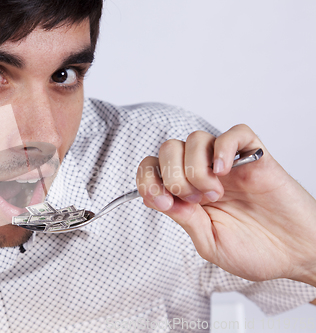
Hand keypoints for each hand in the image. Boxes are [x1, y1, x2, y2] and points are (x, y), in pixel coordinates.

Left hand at [136, 124, 315, 285]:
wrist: (297, 254)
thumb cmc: (257, 251)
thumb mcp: (209, 243)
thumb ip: (184, 219)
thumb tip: (158, 197)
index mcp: (188, 194)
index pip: (153, 169)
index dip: (147, 179)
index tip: (161, 200)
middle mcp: (204, 175)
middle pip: (169, 148)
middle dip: (171, 175)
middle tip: (193, 199)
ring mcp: (229, 165)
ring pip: (196, 138)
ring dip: (196, 168)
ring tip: (215, 194)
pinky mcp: (255, 158)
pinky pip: (235, 134)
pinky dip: (223, 147)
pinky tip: (224, 171)